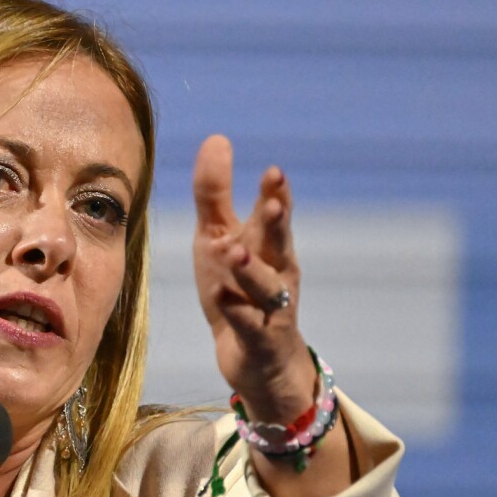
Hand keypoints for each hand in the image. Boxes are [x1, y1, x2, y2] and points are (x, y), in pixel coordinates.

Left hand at [192, 135, 315, 422]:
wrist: (256, 358)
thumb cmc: (237, 289)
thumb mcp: (219, 238)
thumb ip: (215, 193)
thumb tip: (217, 138)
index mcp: (268, 245)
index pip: (275, 214)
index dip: (276, 194)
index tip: (273, 172)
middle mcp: (277, 273)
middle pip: (281, 245)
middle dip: (279, 224)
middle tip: (275, 202)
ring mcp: (270, 308)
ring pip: (265, 286)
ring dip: (251, 269)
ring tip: (235, 251)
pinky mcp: (259, 339)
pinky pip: (248, 323)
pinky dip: (234, 310)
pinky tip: (220, 295)